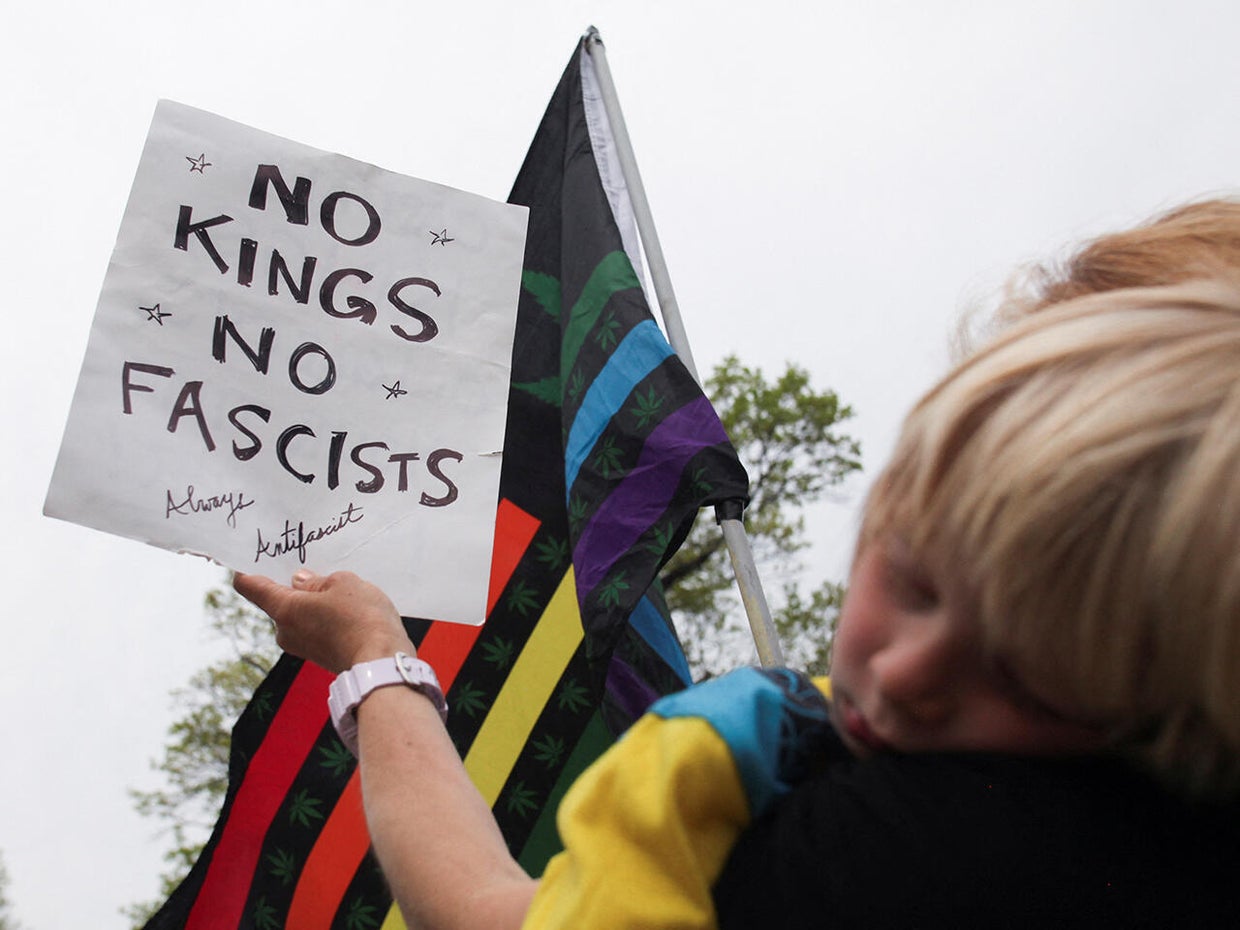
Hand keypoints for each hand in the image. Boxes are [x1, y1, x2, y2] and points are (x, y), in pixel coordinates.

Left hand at [233, 569, 414, 672]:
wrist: (382, 664)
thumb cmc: (362, 619)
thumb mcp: (343, 583)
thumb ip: (317, 580)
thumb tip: (300, 582)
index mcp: (283, 609)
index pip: (249, 586)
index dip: (246, 568)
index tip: (252, 556)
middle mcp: (285, 631)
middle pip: (277, 600)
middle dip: (293, 584)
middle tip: (315, 568)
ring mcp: (302, 646)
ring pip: (299, 614)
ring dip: (314, 601)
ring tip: (343, 592)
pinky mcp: (320, 655)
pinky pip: (314, 628)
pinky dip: (325, 617)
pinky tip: (349, 611)